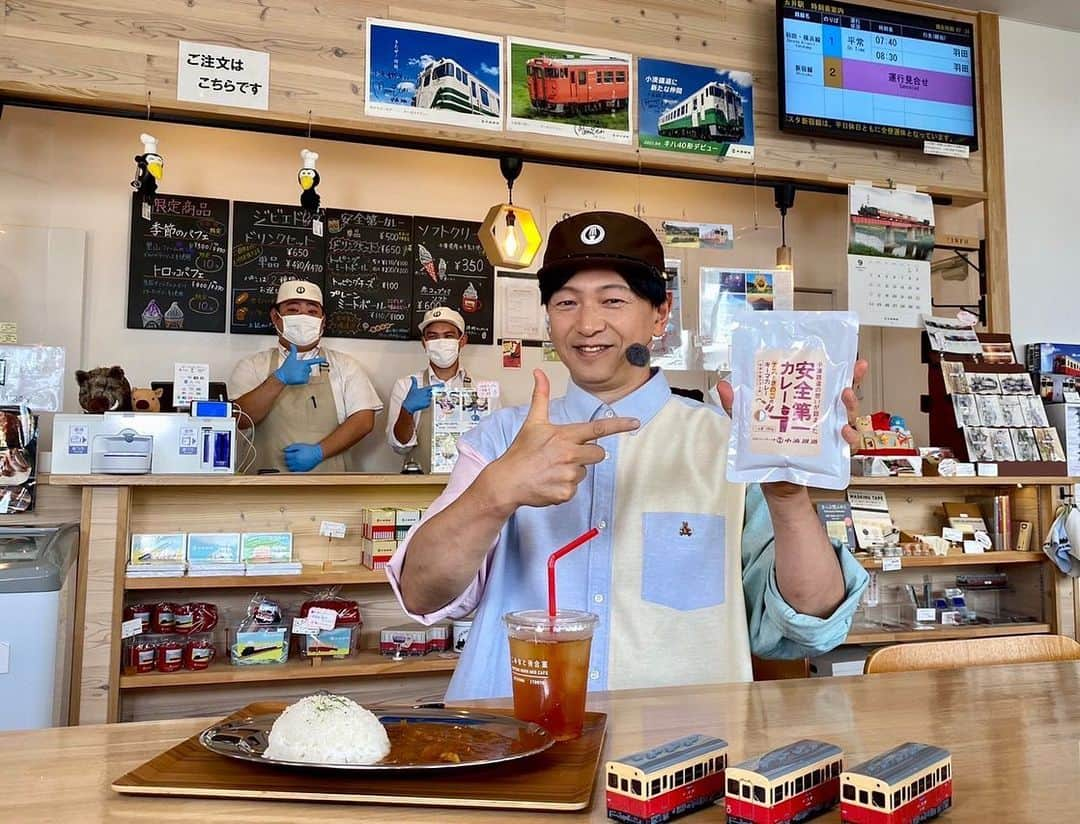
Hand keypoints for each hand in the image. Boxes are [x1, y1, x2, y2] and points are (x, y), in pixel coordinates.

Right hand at [274, 344, 326, 385]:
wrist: (282, 376)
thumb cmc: (286, 367)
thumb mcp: (290, 358)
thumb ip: (293, 351)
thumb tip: (292, 345)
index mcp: (304, 363)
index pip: (313, 361)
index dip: (319, 360)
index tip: (324, 359)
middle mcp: (305, 369)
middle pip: (309, 369)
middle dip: (304, 369)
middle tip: (296, 369)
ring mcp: (304, 374)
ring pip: (307, 375)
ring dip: (302, 374)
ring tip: (296, 373)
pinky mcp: (303, 380)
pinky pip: (305, 380)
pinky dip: (302, 380)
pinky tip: (296, 377)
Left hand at [283, 442, 322, 471]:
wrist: (318, 454)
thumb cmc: (310, 449)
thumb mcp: (300, 446)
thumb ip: (291, 447)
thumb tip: (285, 450)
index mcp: (296, 456)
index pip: (286, 456)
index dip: (286, 454)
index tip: (288, 453)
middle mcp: (297, 463)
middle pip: (287, 462)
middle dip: (288, 459)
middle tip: (290, 456)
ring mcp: (300, 467)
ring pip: (290, 468)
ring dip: (290, 464)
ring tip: (293, 461)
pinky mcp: (303, 470)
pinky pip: (295, 471)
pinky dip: (294, 468)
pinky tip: (296, 465)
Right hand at [402, 376, 436, 413]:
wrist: (409, 405)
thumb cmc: (410, 397)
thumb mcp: (412, 388)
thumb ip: (414, 382)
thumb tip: (413, 377)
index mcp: (424, 390)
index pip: (432, 387)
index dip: (438, 385)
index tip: (443, 384)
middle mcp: (427, 395)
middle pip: (431, 393)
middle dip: (428, 394)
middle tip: (422, 396)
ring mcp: (427, 400)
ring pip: (429, 398)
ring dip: (426, 398)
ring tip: (420, 399)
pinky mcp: (427, 405)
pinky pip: (428, 403)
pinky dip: (426, 403)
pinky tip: (421, 403)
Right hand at [486, 370, 639, 508]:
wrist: (508, 481)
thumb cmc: (521, 451)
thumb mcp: (533, 422)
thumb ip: (540, 396)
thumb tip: (539, 372)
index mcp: (565, 435)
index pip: (598, 428)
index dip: (619, 425)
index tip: (635, 422)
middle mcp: (570, 454)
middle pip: (599, 453)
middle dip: (588, 454)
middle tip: (566, 455)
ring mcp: (568, 474)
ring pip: (585, 472)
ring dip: (573, 471)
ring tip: (552, 469)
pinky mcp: (566, 492)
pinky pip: (575, 488)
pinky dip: (565, 487)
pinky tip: (550, 482)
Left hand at [717, 359, 869, 499]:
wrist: (777, 483)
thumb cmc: (766, 450)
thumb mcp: (749, 426)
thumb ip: (738, 407)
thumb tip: (724, 386)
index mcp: (803, 402)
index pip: (822, 379)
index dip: (837, 367)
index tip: (846, 357)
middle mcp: (820, 414)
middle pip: (842, 392)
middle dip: (851, 380)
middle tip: (850, 373)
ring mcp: (829, 431)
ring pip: (849, 414)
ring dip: (851, 404)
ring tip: (844, 396)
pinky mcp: (833, 451)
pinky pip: (847, 442)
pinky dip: (849, 436)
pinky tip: (843, 431)